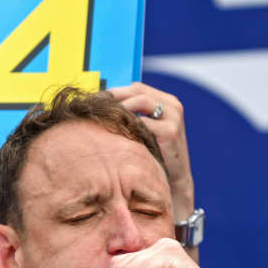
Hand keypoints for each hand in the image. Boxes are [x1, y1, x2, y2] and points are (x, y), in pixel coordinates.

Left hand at [107, 83, 193, 220]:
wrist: (175, 181)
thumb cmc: (155, 154)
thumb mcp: (147, 130)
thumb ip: (133, 115)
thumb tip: (101, 104)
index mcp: (167, 101)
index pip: (136, 87)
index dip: (114, 91)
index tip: (94, 98)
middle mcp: (172, 105)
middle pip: (137, 90)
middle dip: (113, 96)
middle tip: (93, 105)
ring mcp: (174, 117)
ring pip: (140, 101)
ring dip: (120, 107)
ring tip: (103, 117)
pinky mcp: (170, 132)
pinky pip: (143, 122)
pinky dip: (128, 125)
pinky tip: (114, 132)